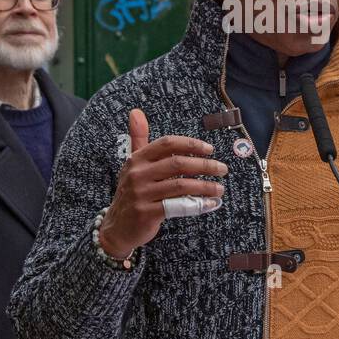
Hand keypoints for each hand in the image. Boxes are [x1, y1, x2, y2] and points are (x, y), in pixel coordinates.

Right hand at [99, 108, 227, 259]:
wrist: (116, 227)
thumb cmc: (132, 191)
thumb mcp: (132, 164)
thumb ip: (138, 138)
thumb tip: (136, 111)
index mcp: (136, 159)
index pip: (167, 143)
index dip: (190, 144)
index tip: (209, 149)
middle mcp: (137, 174)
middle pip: (178, 163)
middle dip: (204, 165)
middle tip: (222, 169)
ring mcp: (141, 194)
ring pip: (181, 185)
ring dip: (205, 186)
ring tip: (220, 188)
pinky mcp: (147, 213)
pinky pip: (178, 206)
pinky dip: (198, 204)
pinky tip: (210, 204)